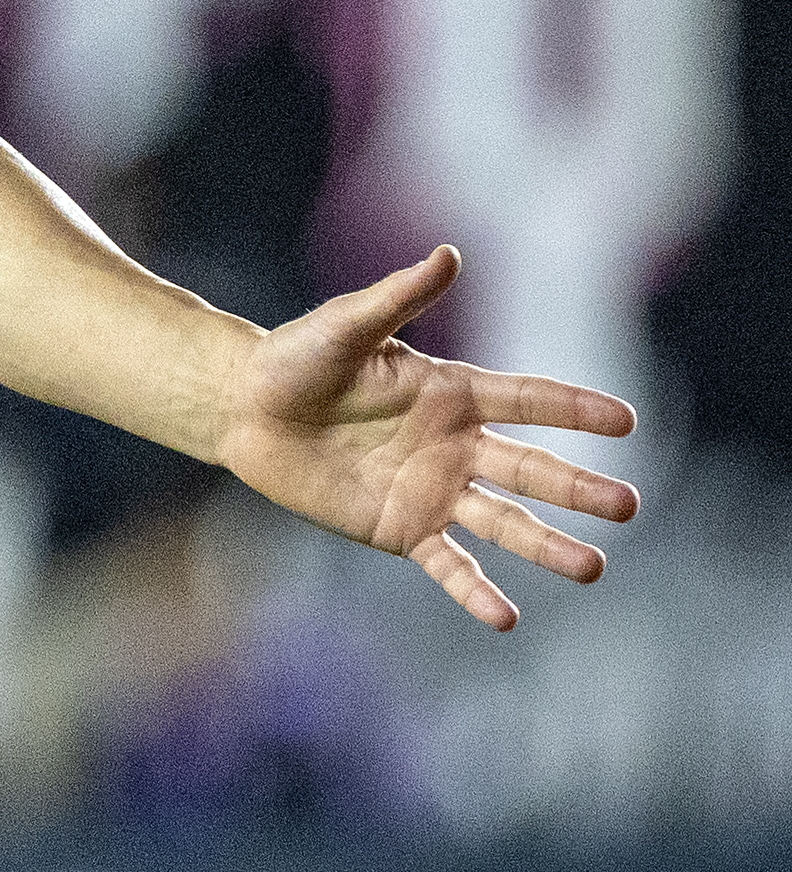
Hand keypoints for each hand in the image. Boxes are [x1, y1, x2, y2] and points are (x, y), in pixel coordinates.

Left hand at [216, 245, 640, 629]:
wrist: (243, 409)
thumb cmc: (294, 359)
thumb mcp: (346, 326)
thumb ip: (398, 297)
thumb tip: (449, 254)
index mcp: (454, 392)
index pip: (529, 400)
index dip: (576, 408)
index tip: (626, 420)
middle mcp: (456, 445)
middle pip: (530, 468)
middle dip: (578, 488)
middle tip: (629, 506)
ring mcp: (433, 490)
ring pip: (503, 522)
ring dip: (547, 546)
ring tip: (593, 568)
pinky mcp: (401, 528)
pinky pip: (446, 563)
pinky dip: (474, 590)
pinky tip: (506, 618)